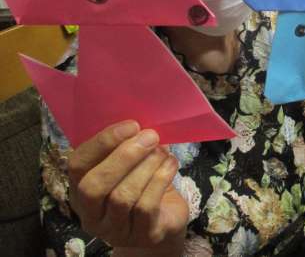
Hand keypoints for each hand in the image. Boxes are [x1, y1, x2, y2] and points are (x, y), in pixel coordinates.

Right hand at [68, 121, 187, 249]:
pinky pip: (147, 207)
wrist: (165, 219)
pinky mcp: (142, 236)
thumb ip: (125, 145)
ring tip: (162, 150)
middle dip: (124, 156)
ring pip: (123, 196)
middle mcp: (91, 214)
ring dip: (146, 166)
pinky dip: (161, 179)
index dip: (102, 142)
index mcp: (80, 189)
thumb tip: (141, 122)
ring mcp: (115, 230)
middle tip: (150, 136)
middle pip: (95, 186)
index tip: (131, 125)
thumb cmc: (143, 184)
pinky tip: (171, 164)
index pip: (77, 165)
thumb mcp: (129, 164)